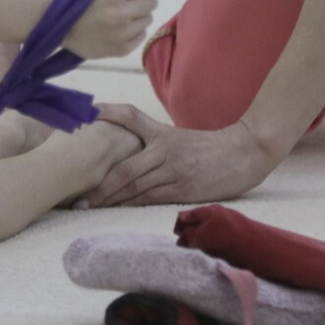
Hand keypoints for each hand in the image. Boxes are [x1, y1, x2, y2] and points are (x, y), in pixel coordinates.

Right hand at [62, 0, 158, 60]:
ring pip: (148, 19)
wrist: (56, 23)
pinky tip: (114, 27)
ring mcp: (120, 34)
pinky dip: (132, 30)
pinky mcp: (121, 50)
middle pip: (153, 1)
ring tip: (116, 13)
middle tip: (121, 0)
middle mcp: (119, 14)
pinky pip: (142, 35)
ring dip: (136, 14)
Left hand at [81, 104, 276, 206]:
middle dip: (100, 186)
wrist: (244, 153)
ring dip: (111, 200)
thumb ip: (151, 139)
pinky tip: (118, 211)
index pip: (131, 117)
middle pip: (125, 169)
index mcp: (163, 134)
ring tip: (91, 207)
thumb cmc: (209, 147)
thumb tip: (123, 149)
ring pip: (135, 188)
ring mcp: (174, 172)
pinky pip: (152, 199)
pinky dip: (132, 205)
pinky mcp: (184, 190)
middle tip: (79, 197)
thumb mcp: (177, 136)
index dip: (109, 113)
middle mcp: (165, 152)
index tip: (87, 112)